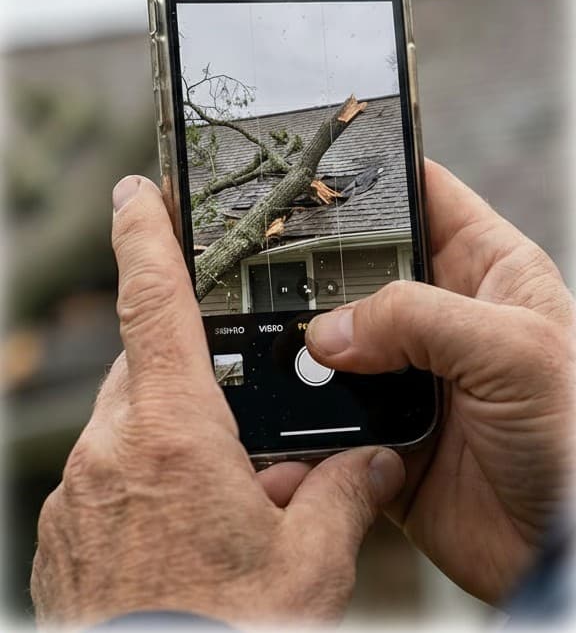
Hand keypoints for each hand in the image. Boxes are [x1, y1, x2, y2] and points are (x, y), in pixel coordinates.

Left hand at [31, 176, 404, 627]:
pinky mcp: (62, 534)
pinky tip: (183, 532)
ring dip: (174, 443)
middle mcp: (111, 451)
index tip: (136, 192)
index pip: (152, 302)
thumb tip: (373, 466)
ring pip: (128, 428)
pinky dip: (143, 485)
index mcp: (172, 435)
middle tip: (238, 428)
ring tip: (223, 498)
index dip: (145, 235)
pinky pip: (106, 480)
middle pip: (149, 372)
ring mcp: (77, 495)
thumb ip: (344, 497)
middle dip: (193, 381)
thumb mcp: (309, 565)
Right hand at [306, 159, 574, 604]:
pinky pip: (329, 416)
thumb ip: (416, 319)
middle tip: (267, 267)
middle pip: (364, 269)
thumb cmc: (573, 434)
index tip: (318, 170)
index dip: (376, 180)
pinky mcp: (384, 431)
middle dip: (319, 270)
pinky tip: (284, 415)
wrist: (562, 550)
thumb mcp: (511, 349)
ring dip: (305, 349)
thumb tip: (327, 331)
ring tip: (269, 344)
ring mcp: (411, 374)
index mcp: (488, 271)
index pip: (425, 198)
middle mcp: (443, 317)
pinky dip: (305, 420)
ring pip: (336, 342)